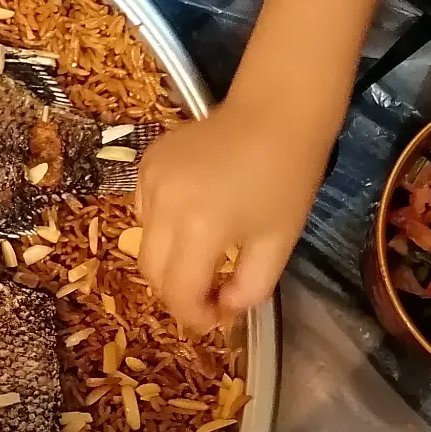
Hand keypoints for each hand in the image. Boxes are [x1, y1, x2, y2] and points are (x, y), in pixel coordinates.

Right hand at [135, 92, 332, 332]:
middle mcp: (164, 206)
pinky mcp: (146, 165)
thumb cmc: (287, 178)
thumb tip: (222, 309)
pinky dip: (161, 227)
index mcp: (201, 228)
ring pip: (144, 243)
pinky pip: (143, 212)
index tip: (213, 319)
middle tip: (207, 294)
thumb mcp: (279, 242)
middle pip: (152, 272)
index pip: (178, 291)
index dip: (193, 315)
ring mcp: (149, 182)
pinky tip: (191, 216)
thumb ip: (249, 287)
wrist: (275, 112)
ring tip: (201, 255)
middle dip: (177, 292)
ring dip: (169, 260)